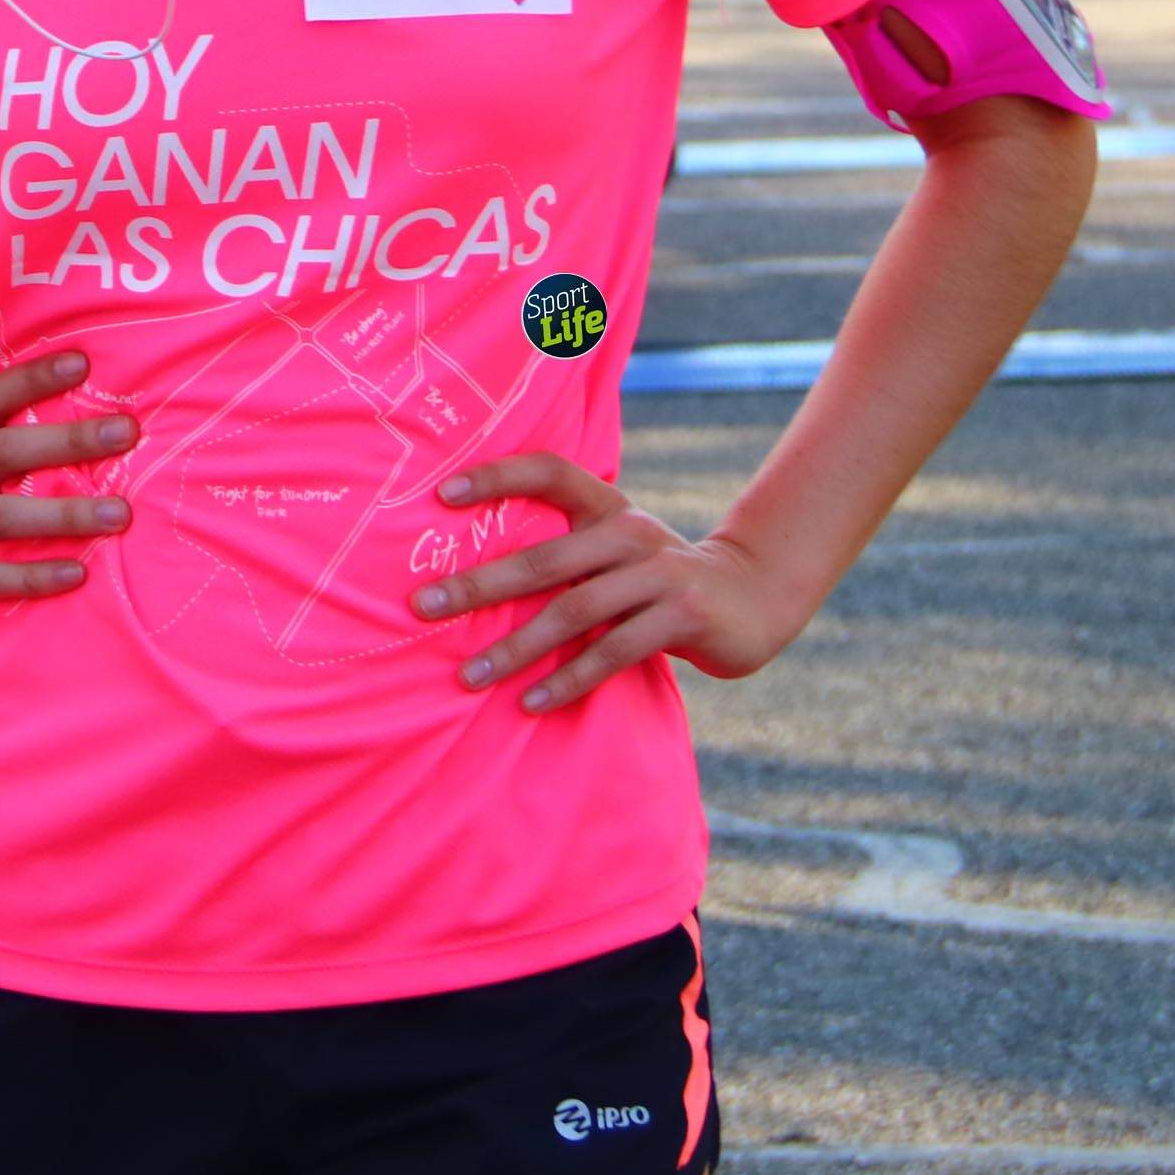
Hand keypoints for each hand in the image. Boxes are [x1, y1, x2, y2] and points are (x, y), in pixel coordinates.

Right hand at [0, 350, 134, 646]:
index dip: (30, 378)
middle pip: (4, 451)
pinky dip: (32, 576)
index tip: (82, 361)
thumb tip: (84, 432)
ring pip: (1, 515)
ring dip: (65, 514)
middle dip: (68, 440)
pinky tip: (76, 575)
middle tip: (127, 431)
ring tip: (120, 514)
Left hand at [412, 455, 801, 712]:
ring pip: (572, 613)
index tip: (441, 495)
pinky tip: (531, 701)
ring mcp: (658, 574)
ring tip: (469, 675)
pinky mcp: (681, 617)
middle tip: (424, 606)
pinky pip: (612, 653)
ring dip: (515, 648)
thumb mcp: (616, 548)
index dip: (496, 476)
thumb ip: (564, 551)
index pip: (549, 472)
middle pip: (542, 559)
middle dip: (478, 585)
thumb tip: (471, 578)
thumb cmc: (657, 577)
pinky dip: (568, 680)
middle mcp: (629, 532)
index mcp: (607, 506)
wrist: (750, 598)